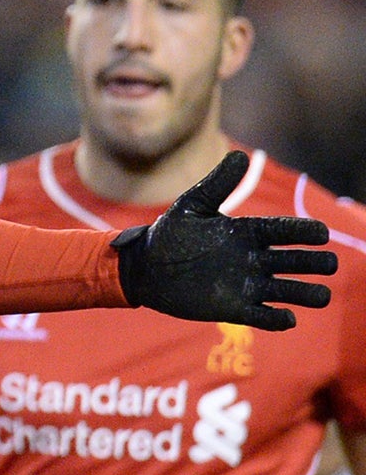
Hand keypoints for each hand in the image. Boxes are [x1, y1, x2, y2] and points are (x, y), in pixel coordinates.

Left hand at [113, 150, 335, 331]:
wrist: (144, 268)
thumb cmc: (169, 235)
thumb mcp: (192, 206)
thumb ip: (217, 184)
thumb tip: (240, 155)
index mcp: (247, 233)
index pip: (283, 231)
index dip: (303, 232)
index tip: (321, 233)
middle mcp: (253, 259)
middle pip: (292, 261)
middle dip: (313, 263)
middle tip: (329, 264)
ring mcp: (246, 284)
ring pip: (285, 290)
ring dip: (304, 293)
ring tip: (322, 296)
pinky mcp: (233, 308)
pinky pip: (262, 315)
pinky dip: (276, 319)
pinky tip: (288, 318)